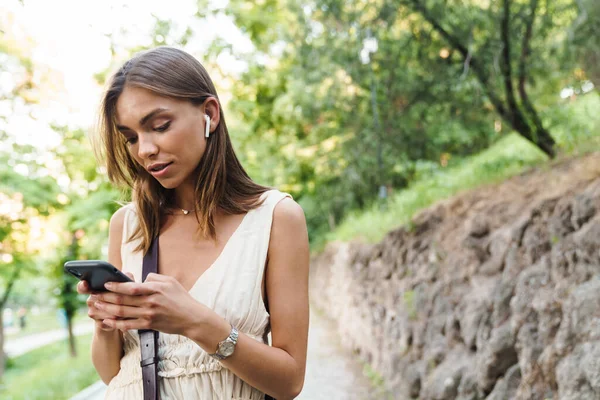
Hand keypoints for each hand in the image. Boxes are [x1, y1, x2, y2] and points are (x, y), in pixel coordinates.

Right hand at [77, 272, 134, 331]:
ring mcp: (93, 312)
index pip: (82, 287)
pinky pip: (107, 321)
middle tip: (123, 297)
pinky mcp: (98, 323)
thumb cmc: (124, 295)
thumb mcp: (125, 285)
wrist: (123, 314)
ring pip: (104, 310)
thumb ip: (125, 278)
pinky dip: (116, 319)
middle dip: (112, 299)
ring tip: (127, 308)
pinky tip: (124, 317)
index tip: (85, 283)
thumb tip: (126, 274)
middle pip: (98, 299)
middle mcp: (90, 300)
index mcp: (93, 289)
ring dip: (116, 310)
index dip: (82, 285)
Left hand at [93, 273, 209, 335]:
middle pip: (122, 300)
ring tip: (95, 306)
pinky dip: (115, 323)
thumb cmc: (181, 298)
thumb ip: (153, 278)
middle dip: (105, 297)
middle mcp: (150, 302)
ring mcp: (148, 315)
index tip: (105, 283)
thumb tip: (140, 278)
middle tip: (93, 295)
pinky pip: (128, 325)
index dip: (116, 285)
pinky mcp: (148, 325)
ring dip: (106, 309)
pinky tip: (106, 321)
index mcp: (155, 289)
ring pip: (122, 312)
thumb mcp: (170, 281)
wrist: (192, 318)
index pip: (131, 287)